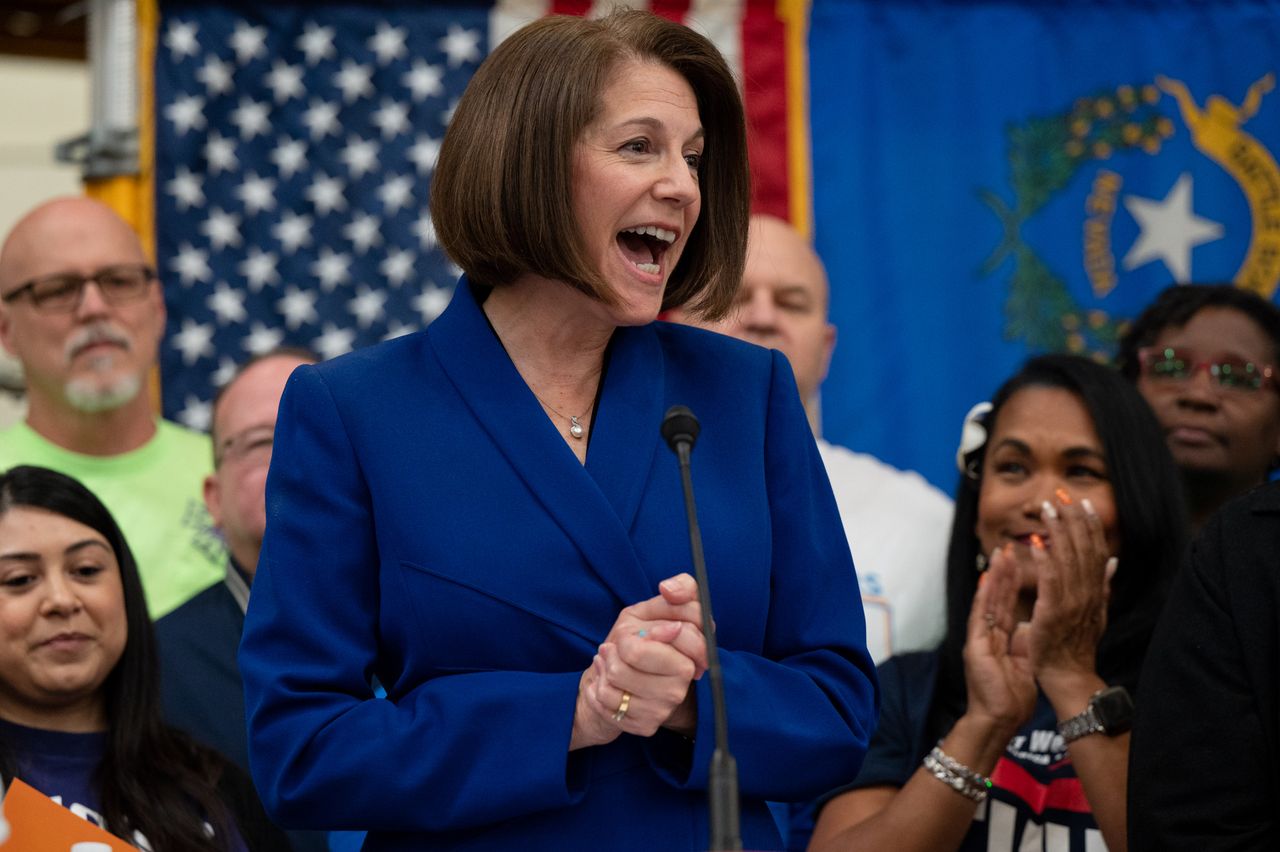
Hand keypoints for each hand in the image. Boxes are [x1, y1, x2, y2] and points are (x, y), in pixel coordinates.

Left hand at [570, 574, 706, 748]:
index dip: (650, 630)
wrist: (614, 682)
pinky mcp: (646, 725)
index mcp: (695, 651)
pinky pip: (606, 698)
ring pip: (617, 675)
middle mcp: (686, 680)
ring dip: (604, 664)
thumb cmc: (634, 642)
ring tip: (609, 663)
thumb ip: (678, 590)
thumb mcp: (651, 609)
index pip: (679, 633)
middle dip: (619, 645)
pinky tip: (604, 684)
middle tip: (618, 647)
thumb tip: (670, 588)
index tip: (641, 631)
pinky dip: (596, 687)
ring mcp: (667, 704)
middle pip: (637, 652)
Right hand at [962, 546, 1035, 735]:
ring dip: (994, 577)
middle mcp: (986, 636)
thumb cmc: (1011, 700)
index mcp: (999, 640)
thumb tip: (1029, 626)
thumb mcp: (1022, 665)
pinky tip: (987, 579)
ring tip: (999, 555)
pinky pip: (980, 616)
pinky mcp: (975, 646)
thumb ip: (1023, 645)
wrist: (999, 721)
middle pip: (996, 598)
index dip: (1011, 584)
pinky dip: (983, 597)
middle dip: (1002, 573)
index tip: (1016, 562)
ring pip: (987, 602)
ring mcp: (979, 639)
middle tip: (1007, 547)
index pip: (1006, 606)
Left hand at [1024, 494, 1114, 690]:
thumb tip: (1114, 560)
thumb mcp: (1095, 612)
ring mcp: (1073, 603)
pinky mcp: (1054, 612)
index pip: (1096, 552)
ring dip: (1058, 532)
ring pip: (1067, 559)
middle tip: (1063, 496)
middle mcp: (1088, 594)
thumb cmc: (1076, 645)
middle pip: (1084, 549)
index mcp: (1097, 592)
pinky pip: (1051, 581)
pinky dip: (1045, 559)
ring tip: (1047, 509)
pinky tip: (1037, 543)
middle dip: (1074, 520)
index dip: (1091, 526)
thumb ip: (1102, 585)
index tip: (1083, 504)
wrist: (1068, 676)